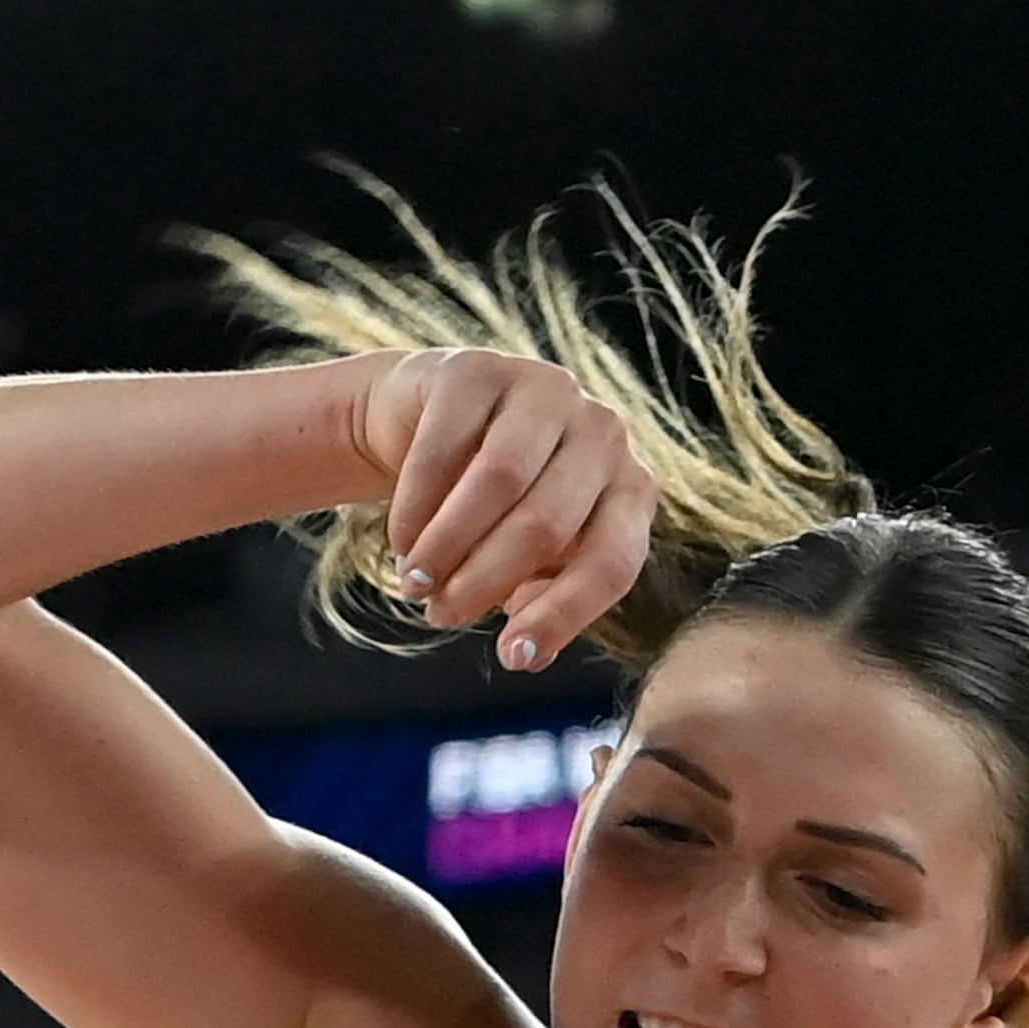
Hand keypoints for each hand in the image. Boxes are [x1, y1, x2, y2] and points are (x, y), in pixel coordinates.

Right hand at [344, 346, 657, 673]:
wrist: (424, 430)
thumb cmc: (491, 512)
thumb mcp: (527, 563)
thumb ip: (539, 602)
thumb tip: (528, 655)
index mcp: (629, 489)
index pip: (612, 562)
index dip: (563, 616)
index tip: (511, 658)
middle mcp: (601, 433)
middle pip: (546, 525)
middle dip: (483, 582)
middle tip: (439, 614)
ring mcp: (545, 390)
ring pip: (496, 483)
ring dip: (446, 546)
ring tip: (413, 583)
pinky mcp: (480, 369)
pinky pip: (444, 449)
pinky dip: (414, 507)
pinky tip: (400, 540)